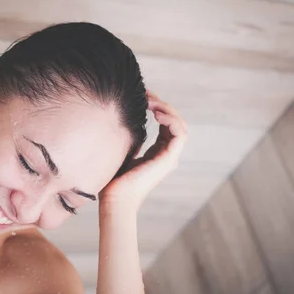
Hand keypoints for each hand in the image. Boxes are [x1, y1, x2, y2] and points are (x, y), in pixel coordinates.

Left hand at [100, 91, 187, 210]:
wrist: (114, 199)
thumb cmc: (113, 180)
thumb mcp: (121, 151)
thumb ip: (127, 137)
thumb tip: (120, 118)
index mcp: (156, 152)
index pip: (164, 123)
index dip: (156, 106)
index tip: (142, 95)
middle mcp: (165, 154)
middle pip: (173, 121)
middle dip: (162, 104)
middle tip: (146, 93)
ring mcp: (168, 157)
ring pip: (179, 125)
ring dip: (167, 109)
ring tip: (152, 101)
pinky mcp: (168, 159)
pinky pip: (179, 133)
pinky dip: (171, 119)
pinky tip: (156, 113)